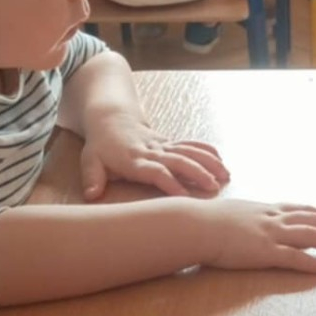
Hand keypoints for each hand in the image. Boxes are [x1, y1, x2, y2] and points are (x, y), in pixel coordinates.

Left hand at [80, 112, 229, 200]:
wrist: (111, 118)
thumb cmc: (101, 146)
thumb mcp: (90, 160)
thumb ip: (92, 178)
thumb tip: (91, 195)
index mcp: (134, 159)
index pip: (155, 171)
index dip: (170, 183)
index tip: (184, 197)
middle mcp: (152, 151)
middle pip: (178, 160)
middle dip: (197, 173)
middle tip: (213, 187)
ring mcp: (163, 145)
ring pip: (189, 151)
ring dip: (208, 162)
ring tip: (225, 175)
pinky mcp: (170, 142)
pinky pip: (191, 144)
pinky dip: (207, 151)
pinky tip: (221, 160)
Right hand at [204, 200, 315, 271]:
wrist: (194, 225)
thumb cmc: (204, 220)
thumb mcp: (229, 212)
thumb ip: (242, 215)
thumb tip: (241, 218)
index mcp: (264, 209)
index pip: (298, 209)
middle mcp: (273, 219)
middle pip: (314, 222)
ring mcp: (270, 235)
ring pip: (312, 237)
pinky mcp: (265, 252)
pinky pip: (295, 258)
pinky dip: (313, 262)